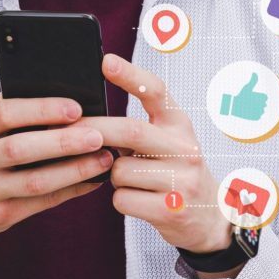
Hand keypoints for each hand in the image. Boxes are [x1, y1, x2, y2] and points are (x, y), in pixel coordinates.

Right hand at [0, 94, 112, 237]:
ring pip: (36, 180)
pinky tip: (94, 180)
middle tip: (98, 135)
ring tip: (105, 159)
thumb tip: (61, 97)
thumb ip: (7, 115)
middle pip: (20, 148)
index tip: (76, 108)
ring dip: (75, 170)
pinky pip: (42, 203)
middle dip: (63, 142)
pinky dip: (72, 190)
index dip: (41, 109)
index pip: (3, 113)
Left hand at [77, 54, 231, 253]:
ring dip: (112, 176)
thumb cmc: (177, 175)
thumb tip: (87, 122)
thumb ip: (140, 130)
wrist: (211, 217)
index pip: (157, 93)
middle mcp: (185, 150)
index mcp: (181, 127)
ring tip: (132, 181)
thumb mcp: (171, 144)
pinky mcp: (171, 210)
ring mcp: (181, 181)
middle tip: (66, 131)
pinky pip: (122, 199)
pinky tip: (138, 201)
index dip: (131, 76)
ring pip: (120, 170)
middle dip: (93, 131)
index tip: (106, 62)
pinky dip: (121, 200)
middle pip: (129, 131)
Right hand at [220, 73, 267, 120]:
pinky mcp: (257, 118)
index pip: (265, 97)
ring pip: (262, 110)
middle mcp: (261, 105)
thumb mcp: (246, 87)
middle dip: (259, 103)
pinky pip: (259, 116)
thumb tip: (255, 73)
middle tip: (251, 103)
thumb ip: (253, 80)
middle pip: (264, 104)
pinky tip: (251, 113)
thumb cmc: (239, 96)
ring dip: (258, 109)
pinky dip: (256, 115)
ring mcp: (259, 111)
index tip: (254, 97)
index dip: (260, 97)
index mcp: (261, 97)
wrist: (233, 107)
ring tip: (251, 108)